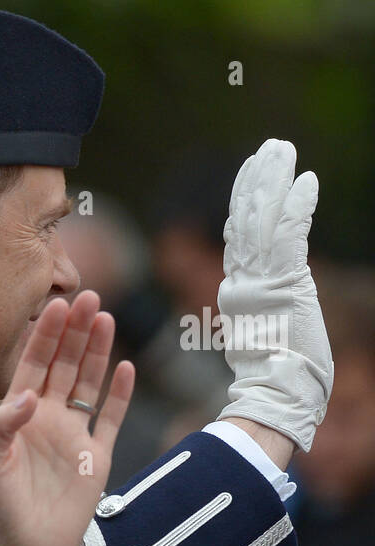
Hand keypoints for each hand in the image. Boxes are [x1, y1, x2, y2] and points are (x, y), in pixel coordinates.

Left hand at [0, 291, 133, 545]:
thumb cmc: (0, 509)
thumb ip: (3, 424)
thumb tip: (32, 393)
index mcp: (17, 417)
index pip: (32, 365)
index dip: (44, 335)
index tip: (55, 304)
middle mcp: (46, 421)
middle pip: (64, 366)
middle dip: (75, 332)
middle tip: (89, 295)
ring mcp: (74, 437)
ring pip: (89, 385)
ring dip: (97, 352)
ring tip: (106, 318)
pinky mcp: (97, 459)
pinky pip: (111, 419)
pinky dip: (119, 395)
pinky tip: (125, 366)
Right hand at [217, 138, 332, 451]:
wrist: (274, 397)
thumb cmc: (278, 381)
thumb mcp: (268, 337)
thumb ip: (265, 313)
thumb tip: (269, 310)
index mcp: (238, 293)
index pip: (240, 239)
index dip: (245, 203)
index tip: (251, 175)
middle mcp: (243, 282)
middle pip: (246, 220)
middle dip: (257, 181)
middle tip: (268, 148)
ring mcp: (260, 282)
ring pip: (263, 220)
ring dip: (274, 181)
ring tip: (282, 150)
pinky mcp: (282, 284)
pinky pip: (289, 235)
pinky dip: (297, 206)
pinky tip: (307, 180)